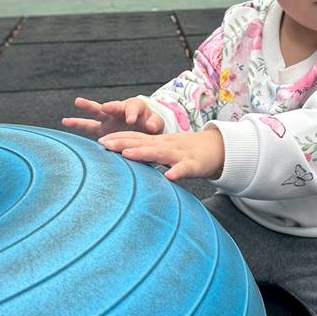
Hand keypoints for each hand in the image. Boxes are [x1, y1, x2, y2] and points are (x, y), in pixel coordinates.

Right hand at [62, 96, 164, 138]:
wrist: (143, 130)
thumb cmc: (151, 126)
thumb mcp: (156, 124)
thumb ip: (154, 124)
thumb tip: (151, 127)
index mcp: (136, 108)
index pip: (133, 107)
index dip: (131, 113)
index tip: (131, 120)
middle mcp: (120, 110)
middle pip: (113, 105)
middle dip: (109, 106)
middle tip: (105, 107)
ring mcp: (109, 119)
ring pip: (97, 112)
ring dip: (89, 107)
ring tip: (78, 101)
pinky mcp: (101, 129)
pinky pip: (88, 126)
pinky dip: (78, 124)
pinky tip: (65, 121)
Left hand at [99, 128, 224, 181]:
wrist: (217, 148)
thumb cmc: (186, 153)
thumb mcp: (164, 152)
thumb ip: (147, 156)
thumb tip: (125, 164)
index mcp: (158, 143)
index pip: (135, 139)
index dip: (118, 139)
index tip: (99, 142)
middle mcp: (166, 145)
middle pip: (142, 142)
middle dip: (122, 142)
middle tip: (103, 143)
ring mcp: (180, 154)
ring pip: (159, 152)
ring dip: (143, 153)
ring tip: (127, 154)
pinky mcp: (194, 164)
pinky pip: (185, 168)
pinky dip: (177, 171)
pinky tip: (169, 176)